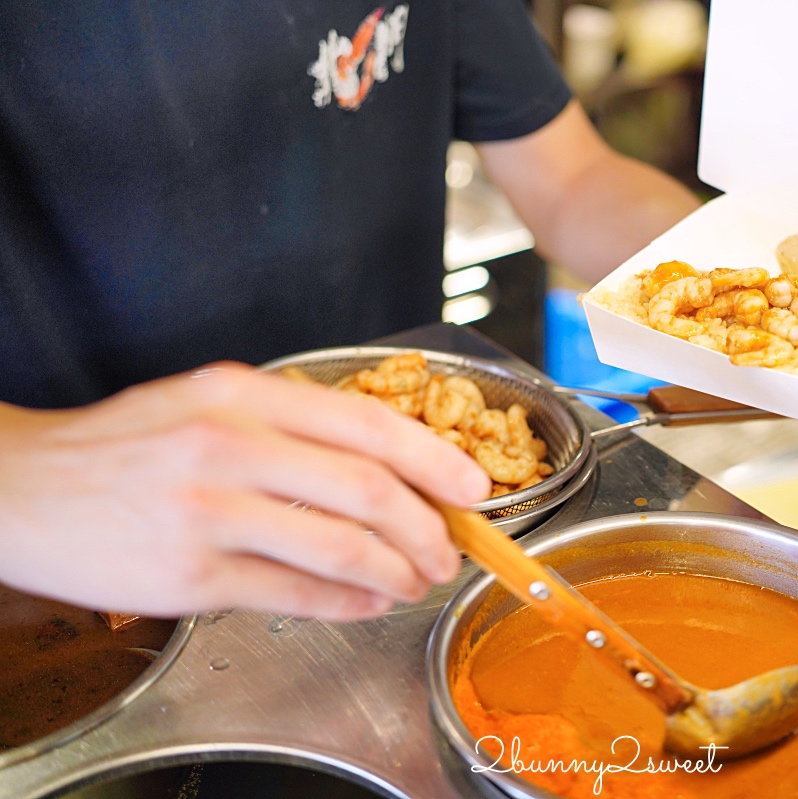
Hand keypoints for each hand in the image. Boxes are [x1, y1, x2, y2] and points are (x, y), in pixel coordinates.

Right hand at [0, 362, 490, 619]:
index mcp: (243, 393)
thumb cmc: (124, 444)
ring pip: (340, 547)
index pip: (366, 424)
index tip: (471, 488)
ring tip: (416, 582)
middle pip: (368, 489)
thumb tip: (383, 466)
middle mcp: (230, 445)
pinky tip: (368, 602)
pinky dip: (347, 603)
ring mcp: (209, 512)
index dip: (433, 460)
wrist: (23, 486)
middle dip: (427, 528)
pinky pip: (294, 594)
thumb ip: (288, 424)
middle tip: (449, 551)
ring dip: (396, 572)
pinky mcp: (189, 575)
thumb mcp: (205, 401)